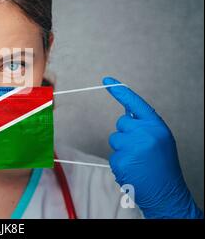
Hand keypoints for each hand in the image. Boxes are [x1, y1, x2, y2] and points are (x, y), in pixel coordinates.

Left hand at [103, 77, 202, 218]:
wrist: (168, 194)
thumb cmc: (163, 167)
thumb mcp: (159, 140)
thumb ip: (144, 125)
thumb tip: (127, 111)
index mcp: (157, 127)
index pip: (135, 103)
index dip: (120, 91)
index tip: (106, 80)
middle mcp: (145, 134)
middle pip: (121, 123)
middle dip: (126, 134)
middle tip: (140, 150)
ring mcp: (133, 147)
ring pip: (114, 139)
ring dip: (122, 150)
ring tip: (137, 162)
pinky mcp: (122, 160)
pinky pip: (113, 156)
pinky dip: (120, 163)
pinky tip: (133, 170)